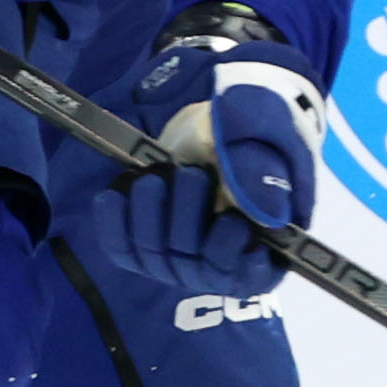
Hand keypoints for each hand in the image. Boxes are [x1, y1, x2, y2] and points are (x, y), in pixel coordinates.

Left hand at [110, 7, 326, 294]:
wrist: (226, 111)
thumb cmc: (259, 122)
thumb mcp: (267, 133)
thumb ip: (261, 168)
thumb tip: (264, 212)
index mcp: (272, 241)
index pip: (248, 275)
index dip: (233, 255)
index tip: (231, 221)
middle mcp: (225, 258)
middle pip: (196, 264)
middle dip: (188, 216)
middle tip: (189, 174)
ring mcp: (184, 254)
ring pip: (157, 255)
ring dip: (149, 215)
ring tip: (155, 177)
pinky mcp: (149, 242)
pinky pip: (123, 249)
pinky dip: (114, 223)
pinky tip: (115, 194)